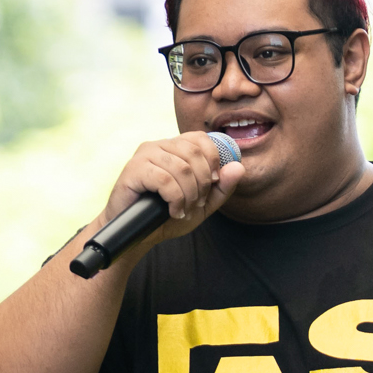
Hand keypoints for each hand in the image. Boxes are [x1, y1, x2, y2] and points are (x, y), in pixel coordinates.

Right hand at [98, 131, 245, 260]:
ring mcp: (145, 155)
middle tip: (198, 202)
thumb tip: (239, 167)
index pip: (202, 138)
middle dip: (203, 183)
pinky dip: (175, 199)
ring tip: (184, 209)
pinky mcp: (133, 169)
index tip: (214, 183)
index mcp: (175, 147)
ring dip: (190, 194)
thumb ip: (222, 188)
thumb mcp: (203, 204)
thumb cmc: (167, 216)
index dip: (214, 160)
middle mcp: (159, 145)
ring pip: (182, 168)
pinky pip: (165, 180)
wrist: (138, 233)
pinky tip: (173, 211)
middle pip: (194, 154)